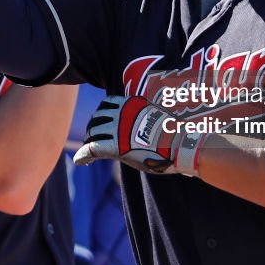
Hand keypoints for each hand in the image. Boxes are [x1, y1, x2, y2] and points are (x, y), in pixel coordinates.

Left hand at [73, 96, 202, 175]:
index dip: (101, 114)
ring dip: (89, 141)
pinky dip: (84, 154)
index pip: (107, 103)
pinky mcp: (118, 147)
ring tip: (89, 151)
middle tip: (93, 140)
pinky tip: (80, 161)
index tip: (101, 123)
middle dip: (93, 129)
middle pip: (97, 119)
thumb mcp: (160, 115)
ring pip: (93, 133)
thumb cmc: (176, 133)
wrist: (183, 144)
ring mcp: (119, 130)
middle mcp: (122, 114)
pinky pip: (93, 148)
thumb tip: (152, 115)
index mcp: (132, 105)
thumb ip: (147, 115)